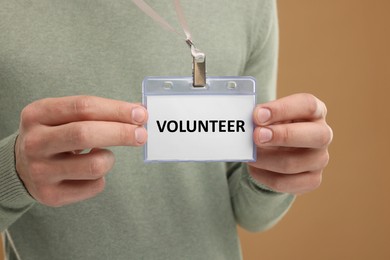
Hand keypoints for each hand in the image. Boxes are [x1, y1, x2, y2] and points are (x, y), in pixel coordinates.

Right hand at [15, 96, 147, 206]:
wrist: (22, 166)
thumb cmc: (54, 135)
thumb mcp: (63, 116)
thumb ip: (97, 112)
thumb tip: (138, 113)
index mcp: (38, 114)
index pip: (83, 107)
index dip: (116, 110)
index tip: (140, 114)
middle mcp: (35, 142)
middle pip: (85, 134)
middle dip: (121, 133)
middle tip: (142, 135)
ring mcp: (40, 171)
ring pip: (94, 165)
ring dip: (110, 159)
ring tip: (103, 155)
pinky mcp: (51, 195)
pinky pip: (94, 186)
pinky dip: (102, 177)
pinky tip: (89, 172)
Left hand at [248, 93, 332, 193]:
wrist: (274, 150)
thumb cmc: (272, 125)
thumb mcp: (270, 115)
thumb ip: (262, 116)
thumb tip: (252, 122)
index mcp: (315, 111)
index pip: (307, 105)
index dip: (282, 109)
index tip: (258, 114)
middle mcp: (323, 135)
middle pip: (316, 136)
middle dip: (283, 136)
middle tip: (256, 136)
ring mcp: (320, 159)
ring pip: (293, 163)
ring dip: (265, 159)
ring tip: (250, 155)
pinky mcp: (311, 180)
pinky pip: (285, 182)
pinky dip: (264, 176)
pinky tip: (254, 168)